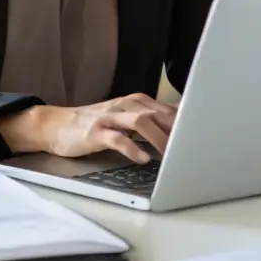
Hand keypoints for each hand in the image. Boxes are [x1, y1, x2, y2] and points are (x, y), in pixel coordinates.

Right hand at [0, 94, 176, 164]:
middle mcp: (125, 105)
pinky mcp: (95, 132)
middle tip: (193, 146)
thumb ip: (148, 122)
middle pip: (158, 113)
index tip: (203, 134)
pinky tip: (143, 159)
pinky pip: (117, 139)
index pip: (167, 109)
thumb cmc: (96, 124)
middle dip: (177, 130)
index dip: (186, 122)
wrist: (57, 125)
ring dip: (159, 138)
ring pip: (141, 122)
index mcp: (135, 102)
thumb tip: (178, 132)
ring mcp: (109, 117)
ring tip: (171, 154)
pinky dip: (132, 148)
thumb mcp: (124, 119)